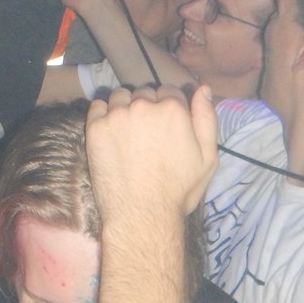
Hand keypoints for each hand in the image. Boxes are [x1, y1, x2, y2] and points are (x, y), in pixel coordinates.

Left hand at [86, 85, 218, 221]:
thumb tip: (203, 89)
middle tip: (146, 133)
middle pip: (144, 93)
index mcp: (173, 109)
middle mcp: (144, 106)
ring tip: (127, 132)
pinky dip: (103, 114)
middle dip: (147, 107)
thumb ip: (206, 119)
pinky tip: (111, 132)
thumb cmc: (178, 189)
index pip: (169, 90)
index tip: (165, 125)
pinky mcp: (96, 127)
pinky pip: (97, 105)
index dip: (169, 106)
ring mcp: (117, 115)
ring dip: (124, 107)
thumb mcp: (207, 157)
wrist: (142, 214)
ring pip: (121, 96)